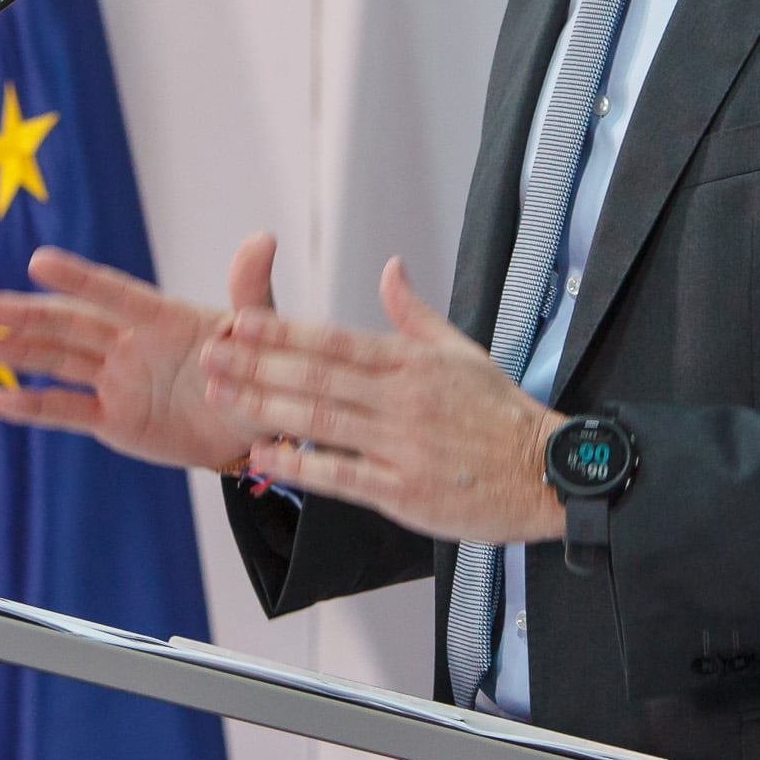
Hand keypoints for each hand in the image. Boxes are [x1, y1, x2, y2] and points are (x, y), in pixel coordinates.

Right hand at [0, 234, 279, 470]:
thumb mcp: (259, 333)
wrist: (251, 428)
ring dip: (18, 352)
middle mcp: (130, 343)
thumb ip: (251, 291)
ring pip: (59, 361)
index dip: (77, 279)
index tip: (38, 261)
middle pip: (69, 325)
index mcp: (162, 317)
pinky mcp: (113, 419)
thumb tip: (262, 239)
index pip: (114, 294)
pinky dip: (34, 406)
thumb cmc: (255, 368)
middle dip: (24, 314)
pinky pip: (68, 410)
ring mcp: (117, 380)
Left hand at [202, 257, 567, 544]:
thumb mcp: (463, 352)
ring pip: (322, 421)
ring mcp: (403, 446)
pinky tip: (262, 457)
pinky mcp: (406, 492)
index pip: (337, 341)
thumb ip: (415, 314)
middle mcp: (404, 399)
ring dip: (265, 407)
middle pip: (319, 376)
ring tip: (221, 395)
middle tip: (211, 352)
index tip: (241, 321)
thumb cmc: (502, 415)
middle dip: (258, 363)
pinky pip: (342, 476)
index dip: (284, 331)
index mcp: (414, 363)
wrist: (548, 474)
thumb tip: (390, 267)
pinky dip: (299, 466)